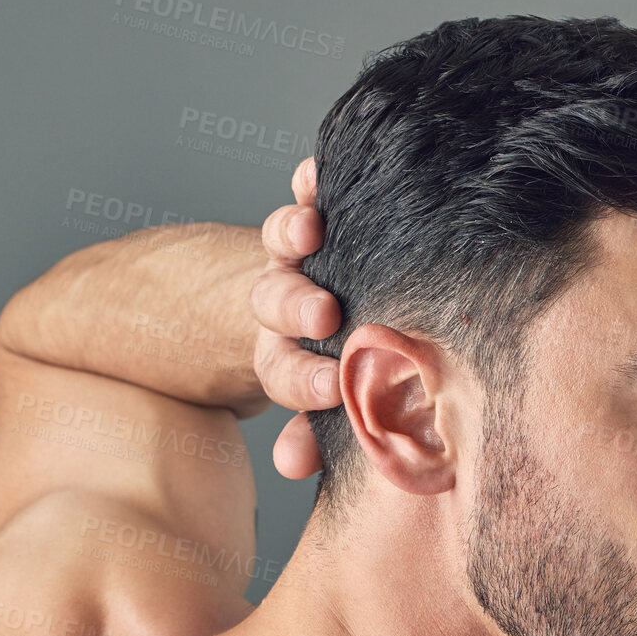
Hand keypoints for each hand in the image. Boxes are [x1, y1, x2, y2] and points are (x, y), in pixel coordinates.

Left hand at [252, 156, 341, 479]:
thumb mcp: (346, 411)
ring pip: (283, 245)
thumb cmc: (361, 376)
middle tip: (321, 314)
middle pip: (276, 304)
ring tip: (308, 230)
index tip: (333, 388)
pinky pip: (305, 194)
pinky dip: (307, 183)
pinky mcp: (312, 215)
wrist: (352, 318)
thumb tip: (290, 463)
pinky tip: (313, 173)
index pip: (287, 373)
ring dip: (291, 234)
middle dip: (294, 307)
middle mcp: (286, 306)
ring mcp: (297, 258)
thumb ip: (326, 435)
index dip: (305, 383)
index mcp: (291, 359)